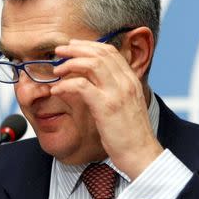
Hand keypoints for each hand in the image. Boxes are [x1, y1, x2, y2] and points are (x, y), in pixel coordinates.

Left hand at [52, 39, 162, 178]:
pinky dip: (66, 85)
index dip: (90, 45)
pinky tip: (57, 90)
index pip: (110, 52)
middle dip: (76, 48)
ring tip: (57, 70)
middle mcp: (126, 82)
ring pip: (91, 64)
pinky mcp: (106, 107)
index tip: (74, 46)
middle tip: (60, 50)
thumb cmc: (132, 134)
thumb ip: (115, 90)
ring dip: (70, 63)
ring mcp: (117, 93)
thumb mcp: (127, 104)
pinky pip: (81, 86)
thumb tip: (94, 81)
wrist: (141, 153)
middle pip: (100, 53)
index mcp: (131, 80)